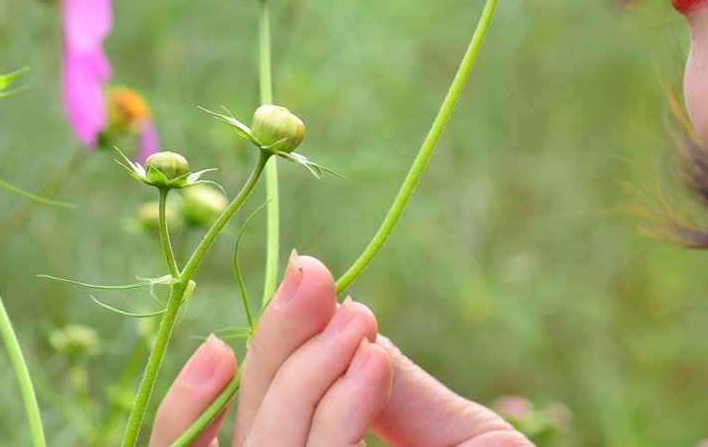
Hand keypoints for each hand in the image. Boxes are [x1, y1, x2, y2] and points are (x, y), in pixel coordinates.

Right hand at [150, 252, 532, 446]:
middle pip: (245, 430)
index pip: (248, 427)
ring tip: (362, 323)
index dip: (258, 353)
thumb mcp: (462, 437)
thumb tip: (341, 309)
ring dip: (305, 372)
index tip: (295, 280)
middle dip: (275, 344)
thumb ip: (397, 387)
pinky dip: (335, 412)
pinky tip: (373, 362)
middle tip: (312, 278)